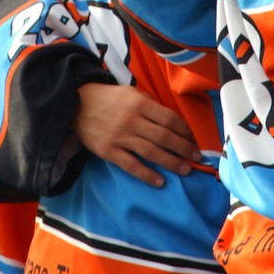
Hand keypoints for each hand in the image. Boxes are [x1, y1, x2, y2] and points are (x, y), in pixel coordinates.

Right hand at [73, 82, 201, 186]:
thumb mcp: (131, 92)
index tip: (195, 140)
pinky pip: (131, 165)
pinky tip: (160, 181)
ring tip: (186, 169)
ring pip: (151, 152)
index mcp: (139, 103)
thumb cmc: (109, 98)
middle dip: (184, 148)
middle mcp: (131, 120)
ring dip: (171, 163)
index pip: (169, 119)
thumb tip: (172, 122)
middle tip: (197, 157)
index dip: (185, 131)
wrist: (76, 103)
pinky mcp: (108, 151)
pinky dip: (147, 175)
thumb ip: (150, 105)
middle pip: (164, 137)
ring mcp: (119, 137)